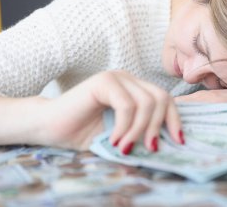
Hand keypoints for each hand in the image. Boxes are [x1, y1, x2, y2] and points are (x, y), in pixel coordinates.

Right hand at [38, 71, 183, 151]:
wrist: (48, 128)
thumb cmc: (83, 133)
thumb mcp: (122, 134)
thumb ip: (142, 132)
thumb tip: (169, 142)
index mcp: (135, 89)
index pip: (166, 99)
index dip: (175, 120)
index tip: (178, 141)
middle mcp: (128, 79)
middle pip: (162, 98)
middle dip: (160, 126)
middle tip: (150, 148)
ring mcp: (116, 77)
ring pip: (146, 102)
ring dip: (140, 130)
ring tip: (126, 147)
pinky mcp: (103, 81)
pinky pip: (127, 105)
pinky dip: (125, 127)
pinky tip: (114, 140)